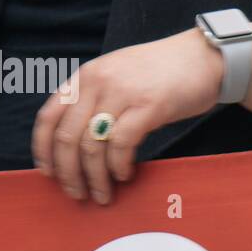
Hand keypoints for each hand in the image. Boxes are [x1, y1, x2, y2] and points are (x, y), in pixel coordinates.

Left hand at [32, 28, 224, 204]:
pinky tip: (125, 173)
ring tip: (103, 192)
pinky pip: (122, 144)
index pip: (49, 116)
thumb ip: (97, 97)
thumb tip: (76, 144)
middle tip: (77, 193)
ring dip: (94, 177)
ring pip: (92, 145)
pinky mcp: (150, 105)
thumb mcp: (120, 74)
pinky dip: (119, 165)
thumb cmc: (166, 70)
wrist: (208, 57)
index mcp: (88, 75)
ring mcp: (124, 92)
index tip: (49, 173)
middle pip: (67, 138)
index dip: (43, 150)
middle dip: (69, 173)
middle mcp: (100, 81)